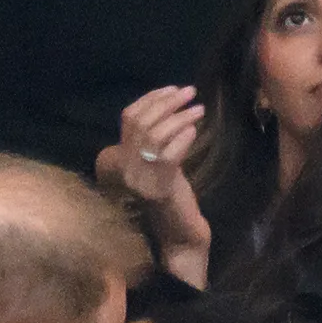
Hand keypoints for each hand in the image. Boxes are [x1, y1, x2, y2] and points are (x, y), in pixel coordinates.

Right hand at [97, 86, 210, 289]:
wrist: (179, 234)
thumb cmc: (173, 197)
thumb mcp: (159, 162)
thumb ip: (156, 139)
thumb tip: (170, 104)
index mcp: (122, 160)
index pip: (129, 118)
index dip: (151, 98)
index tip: (173, 88)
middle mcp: (126, 170)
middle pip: (141, 123)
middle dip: (168, 102)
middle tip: (190, 92)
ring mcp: (140, 180)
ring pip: (154, 135)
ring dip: (179, 117)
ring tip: (199, 109)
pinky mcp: (158, 189)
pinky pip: (168, 154)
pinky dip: (183, 138)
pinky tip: (194, 132)